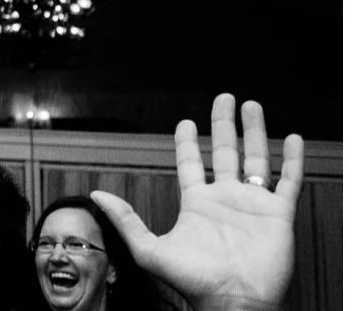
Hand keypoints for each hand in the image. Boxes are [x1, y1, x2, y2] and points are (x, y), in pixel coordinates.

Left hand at [91, 94, 300, 310]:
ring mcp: (252, 204)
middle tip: (224, 98)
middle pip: (225, 151)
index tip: (185, 121)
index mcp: (196, 203)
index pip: (191, 163)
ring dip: (255, 131)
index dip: (187, 142)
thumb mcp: (149, 249)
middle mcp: (225, 199)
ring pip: (256, 158)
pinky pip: (288, 181)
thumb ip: (125, 220)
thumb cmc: (193, 282)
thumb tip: (96, 195)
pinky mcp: (278, 213)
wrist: (233, 300)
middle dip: (224, 124)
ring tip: (252, 105)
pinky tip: (292, 139)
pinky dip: (292, 160)